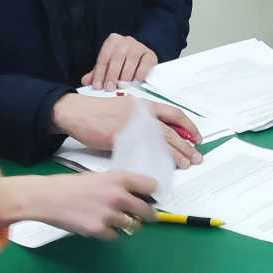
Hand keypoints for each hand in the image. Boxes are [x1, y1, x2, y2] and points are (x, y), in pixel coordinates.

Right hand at [0, 170, 157, 239]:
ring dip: (127, 225)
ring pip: (133, 226)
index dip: (151, 193)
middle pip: (147, 211)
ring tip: (114, 219)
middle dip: (148, 215)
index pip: (151, 186)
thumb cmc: (69, 185)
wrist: (46, 198)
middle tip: (145, 217)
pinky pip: (115, 236)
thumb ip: (117, 185)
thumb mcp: (98, 177)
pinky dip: (109, 233)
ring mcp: (109, 215)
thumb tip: (135, 195)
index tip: (150, 197)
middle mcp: (118, 196)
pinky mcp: (99, 230)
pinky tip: (98, 225)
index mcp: (119, 178)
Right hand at [51, 93, 203, 167]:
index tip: (197, 137)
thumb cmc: (97, 112)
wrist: (76, 112)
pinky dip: (154, 160)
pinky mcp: (120, 138)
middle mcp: (141, 114)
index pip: (174, 114)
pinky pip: (143, 151)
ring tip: (186, 165)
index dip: (188, 126)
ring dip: (175, 155)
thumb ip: (141, 120)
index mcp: (143, 105)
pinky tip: (161, 168)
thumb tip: (157, 135)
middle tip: (197, 157)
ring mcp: (132, 126)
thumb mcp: (124, 109)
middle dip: (186, 146)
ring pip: (161, 142)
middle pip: (171, 131)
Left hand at [82, 33, 157, 89]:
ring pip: (131, 60)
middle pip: (117, 58)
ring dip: (125, 76)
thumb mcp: (108, 66)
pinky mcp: (150, 54)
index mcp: (112, 40)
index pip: (104, 57)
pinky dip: (139, 74)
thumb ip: (97, 73)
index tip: (98, 87)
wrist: (140, 59)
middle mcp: (126, 40)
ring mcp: (139, 46)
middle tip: (110, 88)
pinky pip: (145, 63)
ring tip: (122, 87)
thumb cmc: (121, 63)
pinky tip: (135, 83)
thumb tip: (85, 81)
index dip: (99, 73)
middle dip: (112, 75)